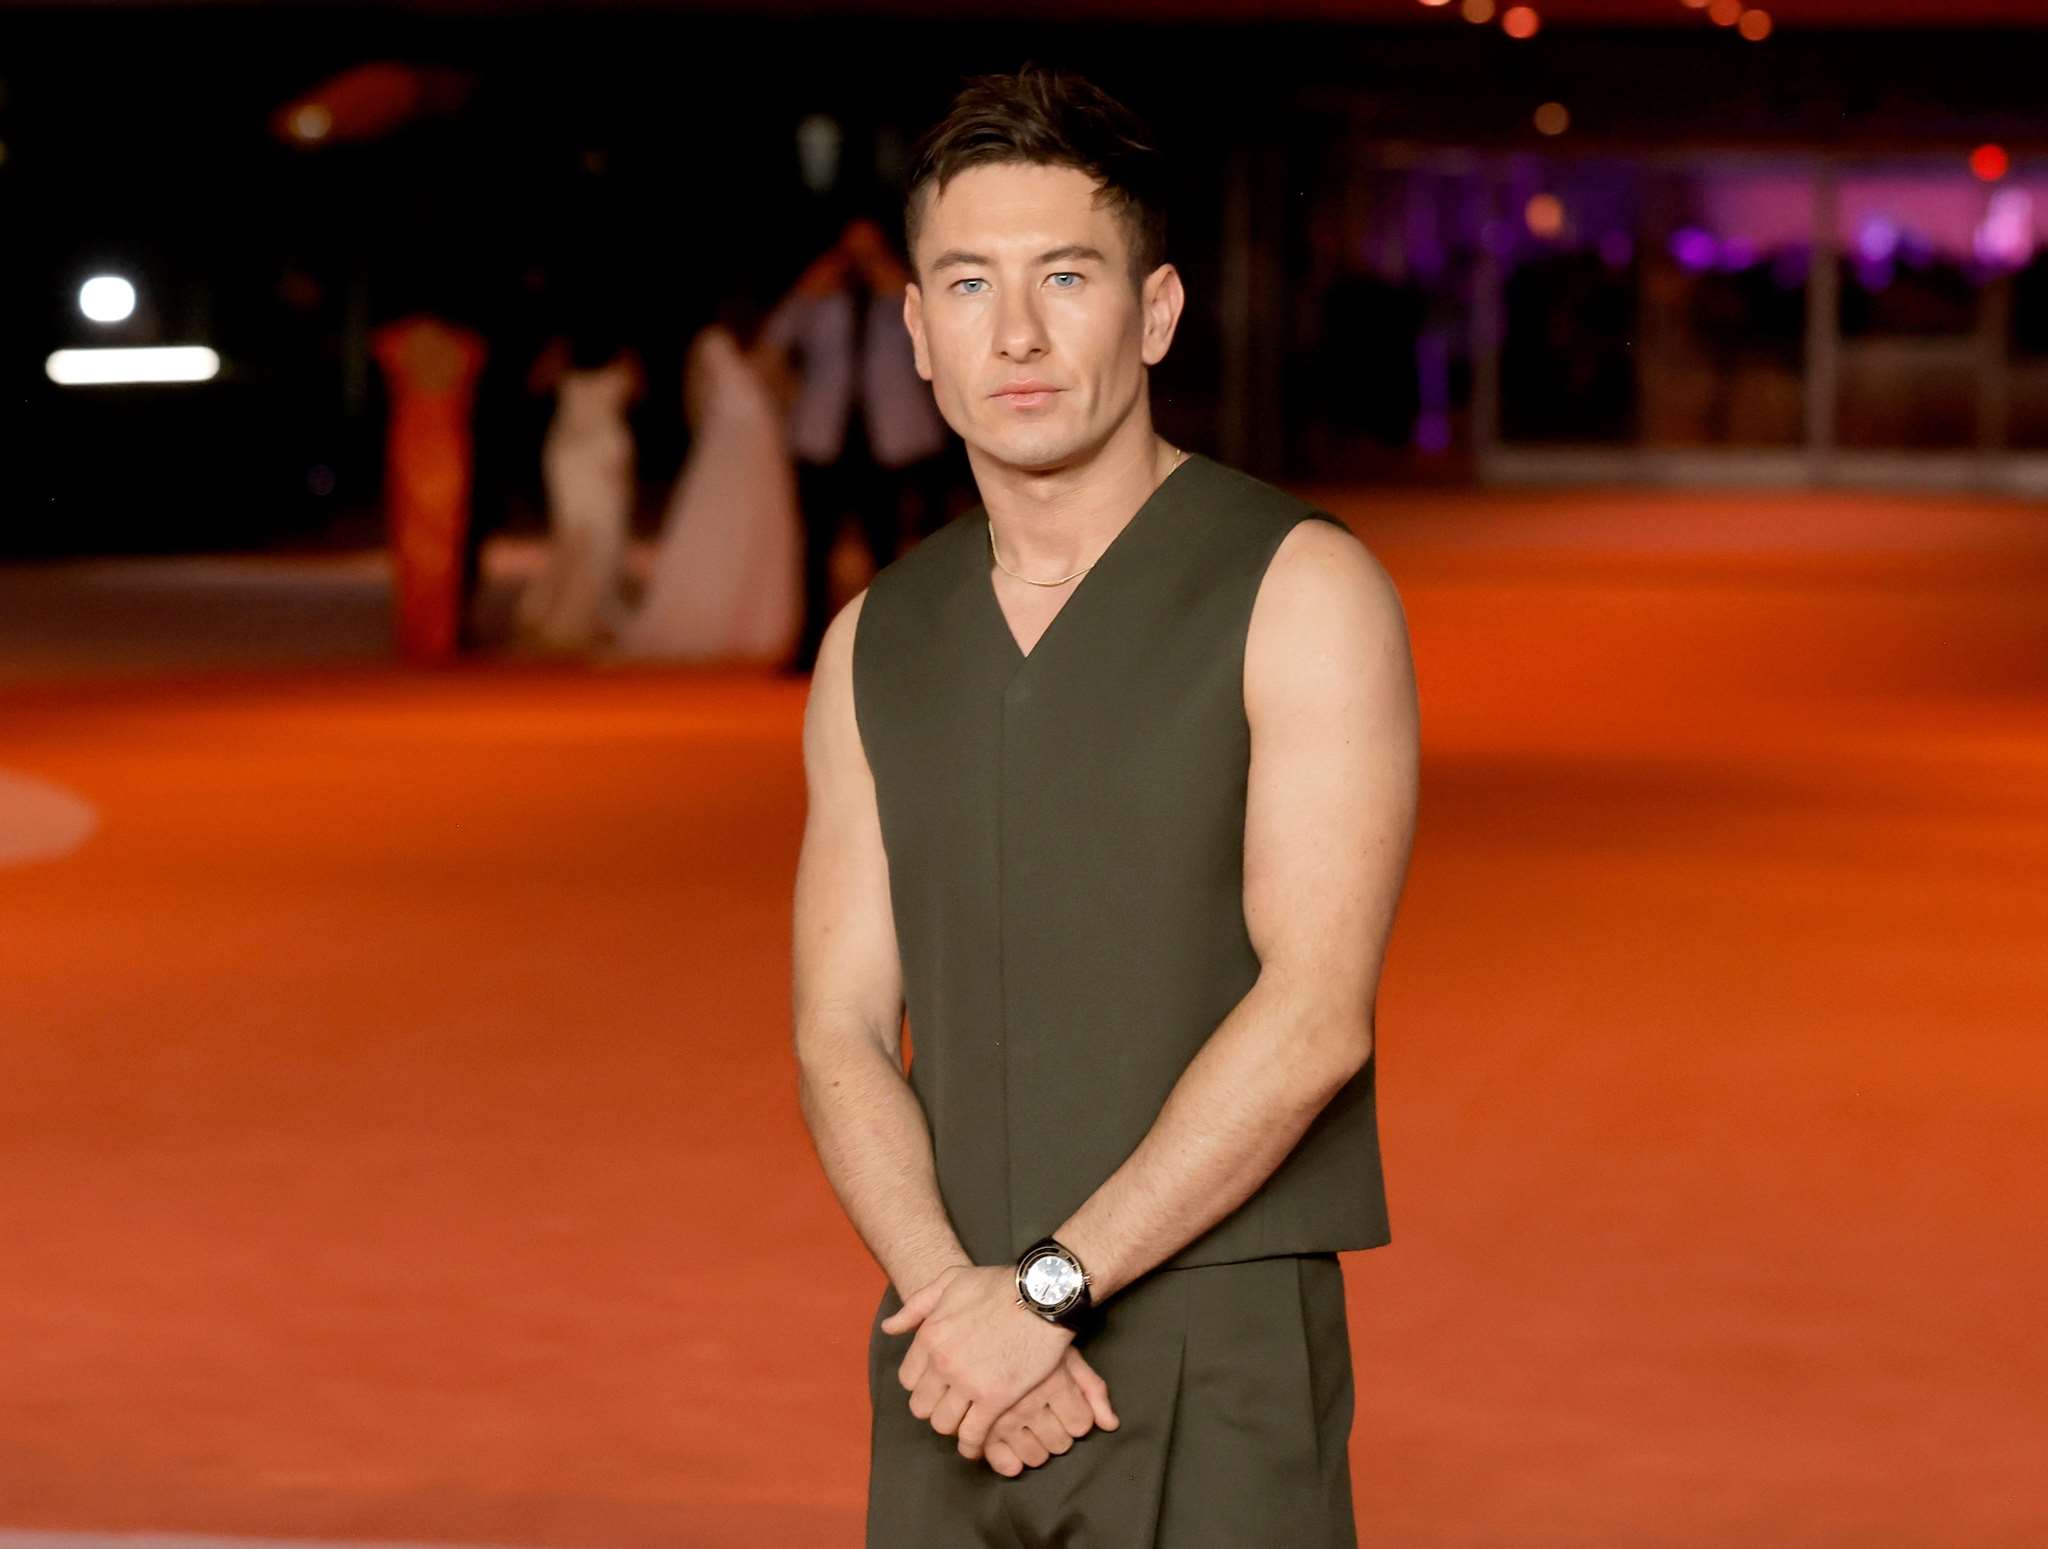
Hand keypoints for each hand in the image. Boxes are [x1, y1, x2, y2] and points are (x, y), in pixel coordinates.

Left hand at [881, 1264, 1073, 1457]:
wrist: (1042, 1294)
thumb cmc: (998, 1284)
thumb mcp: (951, 1280)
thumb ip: (917, 1305)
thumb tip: (889, 1328)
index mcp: (930, 1336)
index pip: (908, 1379)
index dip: (921, 1384)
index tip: (936, 1385)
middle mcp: (943, 1363)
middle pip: (922, 1406)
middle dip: (934, 1407)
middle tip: (951, 1405)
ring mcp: (968, 1382)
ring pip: (943, 1423)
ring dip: (952, 1425)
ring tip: (964, 1422)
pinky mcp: (996, 1398)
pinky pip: (973, 1434)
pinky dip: (971, 1446)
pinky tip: (975, 1447)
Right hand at [974, 1344, 1119, 1475]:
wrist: (994, 1318)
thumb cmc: (1033, 1337)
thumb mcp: (1067, 1356)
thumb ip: (1093, 1389)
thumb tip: (1111, 1425)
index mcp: (1052, 1383)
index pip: (1081, 1424)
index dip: (1078, 1418)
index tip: (1069, 1408)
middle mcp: (1028, 1402)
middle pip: (1059, 1443)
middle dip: (1058, 1434)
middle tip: (1047, 1417)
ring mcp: (1001, 1415)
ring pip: (1034, 1455)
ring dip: (1036, 1447)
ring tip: (1028, 1428)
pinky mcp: (979, 1424)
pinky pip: (1001, 1460)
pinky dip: (1007, 1461)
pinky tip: (1009, 1448)